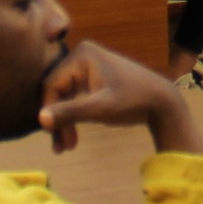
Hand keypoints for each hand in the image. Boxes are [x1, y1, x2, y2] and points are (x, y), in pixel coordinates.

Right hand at [39, 40, 202, 154]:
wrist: (162, 103)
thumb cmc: (133, 101)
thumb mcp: (100, 108)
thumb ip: (70, 112)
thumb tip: (40, 119)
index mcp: (82, 55)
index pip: (52, 84)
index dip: (49, 111)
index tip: (52, 136)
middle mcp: (82, 56)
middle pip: (58, 92)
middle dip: (58, 120)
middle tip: (60, 148)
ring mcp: (88, 67)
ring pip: (65, 98)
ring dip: (65, 122)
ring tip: (66, 148)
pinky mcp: (93, 78)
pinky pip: (75, 98)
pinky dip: (74, 117)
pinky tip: (72, 138)